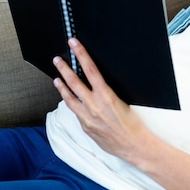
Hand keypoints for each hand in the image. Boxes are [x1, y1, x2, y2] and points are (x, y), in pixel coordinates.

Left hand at [52, 38, 149, 160]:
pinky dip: (71, 103)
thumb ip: (107, 93)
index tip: (74, 44)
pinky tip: (69, 99)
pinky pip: (75, 112)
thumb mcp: (123, 101)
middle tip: (57, 59)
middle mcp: (93, 105)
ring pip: (70, 98)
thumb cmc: (132, 123)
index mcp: (106, 95)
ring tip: (56, 78)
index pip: (90, 70)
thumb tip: (98, 83)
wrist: (132, 144)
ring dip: (62, 87)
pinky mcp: (85, 127)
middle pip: (75, 82)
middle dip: (64, 69)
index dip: (81, 55)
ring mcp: (87, 117)